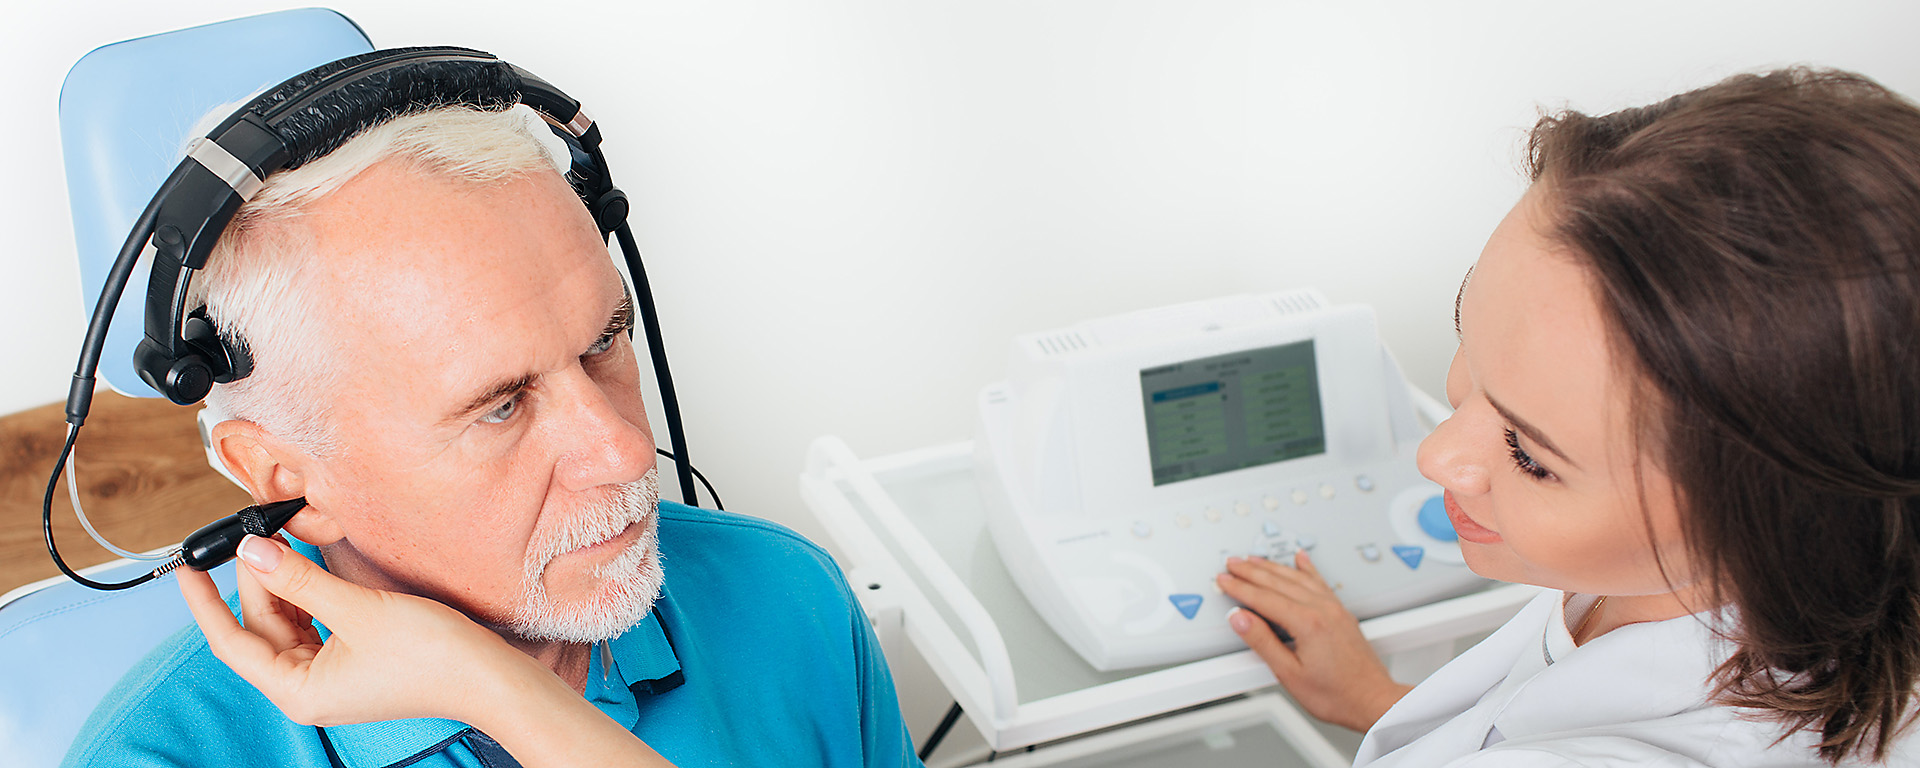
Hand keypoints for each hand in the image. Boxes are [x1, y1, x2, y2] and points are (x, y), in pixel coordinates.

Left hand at [179, 535, 675, 767]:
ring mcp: (330, 676)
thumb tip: (253, 551)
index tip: (188, 569)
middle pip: (261, 627)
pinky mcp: (352, 662)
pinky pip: (314, 624)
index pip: (231, 642)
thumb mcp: (356, 608)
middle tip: (255, 533)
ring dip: (284, 583)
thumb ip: (299, 578)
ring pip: (288, 623)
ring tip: (280, 542)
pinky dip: (309, 594)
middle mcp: (307, 687)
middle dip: (257, 580)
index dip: (206, 602)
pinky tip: (310, 564)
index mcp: (297, 688)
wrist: (487, 676)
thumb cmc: (429, 655)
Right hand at [1216, 551, 1411, 731]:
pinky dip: (1307, 568)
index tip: (1224, 580)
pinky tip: (1301, 558)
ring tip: (1254, 559)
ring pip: (1298, 577)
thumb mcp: (1290, 674)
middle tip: (1232, 564)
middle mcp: (1322, 609)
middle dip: (1251, 571)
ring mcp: (1334, 608)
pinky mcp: (1342, 613)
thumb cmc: (1337, 695)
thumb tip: (1240, 619)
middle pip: (1278, 582)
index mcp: (1307, 623)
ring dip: (1273, 566)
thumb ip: (1262, 642)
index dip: (1240, 588)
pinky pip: (1320, 581)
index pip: (1264, 598)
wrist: (1373, 701)